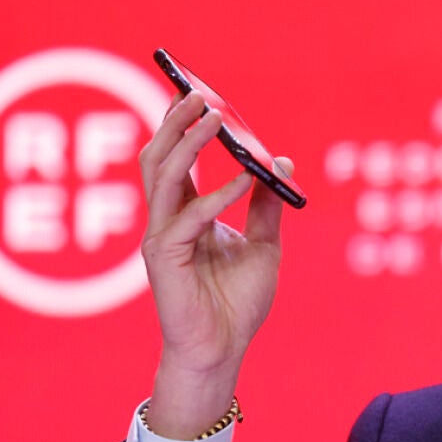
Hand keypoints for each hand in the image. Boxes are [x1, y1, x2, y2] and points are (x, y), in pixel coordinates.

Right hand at [138, 91, 288, 438]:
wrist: (224, 349)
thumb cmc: (238, 302)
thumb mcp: (264, 246)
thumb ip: (266, 205)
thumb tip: (281, 161)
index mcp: (186, 213)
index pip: (179, 158)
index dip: (184, 125)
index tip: (197, 91)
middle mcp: (167, 219)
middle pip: (160, 157)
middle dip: (175, 122)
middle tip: (196, 91)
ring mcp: (162, 237)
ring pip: (162, 176)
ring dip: (187, 142)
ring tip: (211, 115)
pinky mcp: (164, 259)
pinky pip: (188, 218)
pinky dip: (217, 195)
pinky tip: (243, 179)